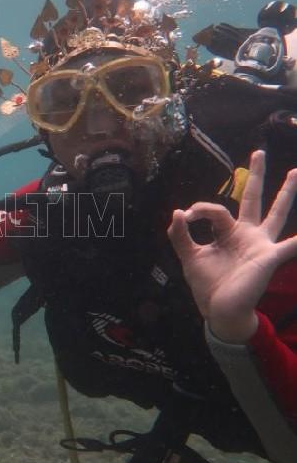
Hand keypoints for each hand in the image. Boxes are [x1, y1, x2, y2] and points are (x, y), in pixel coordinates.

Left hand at [168, 151, 296, 342]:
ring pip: (276, 213)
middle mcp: (246, 234)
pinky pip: (290, 247)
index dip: (200, 209)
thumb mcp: (189, 256)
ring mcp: (260, 244)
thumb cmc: (208, 284)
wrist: (219, 310)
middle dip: (255, 176)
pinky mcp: (268, 258)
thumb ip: (180, 235)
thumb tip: (177, 212)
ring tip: (296, 171)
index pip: (215, 210)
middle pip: (252, 199)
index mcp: (227, 233)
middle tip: (258, 152)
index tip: (186, 216)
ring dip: (287, 193)